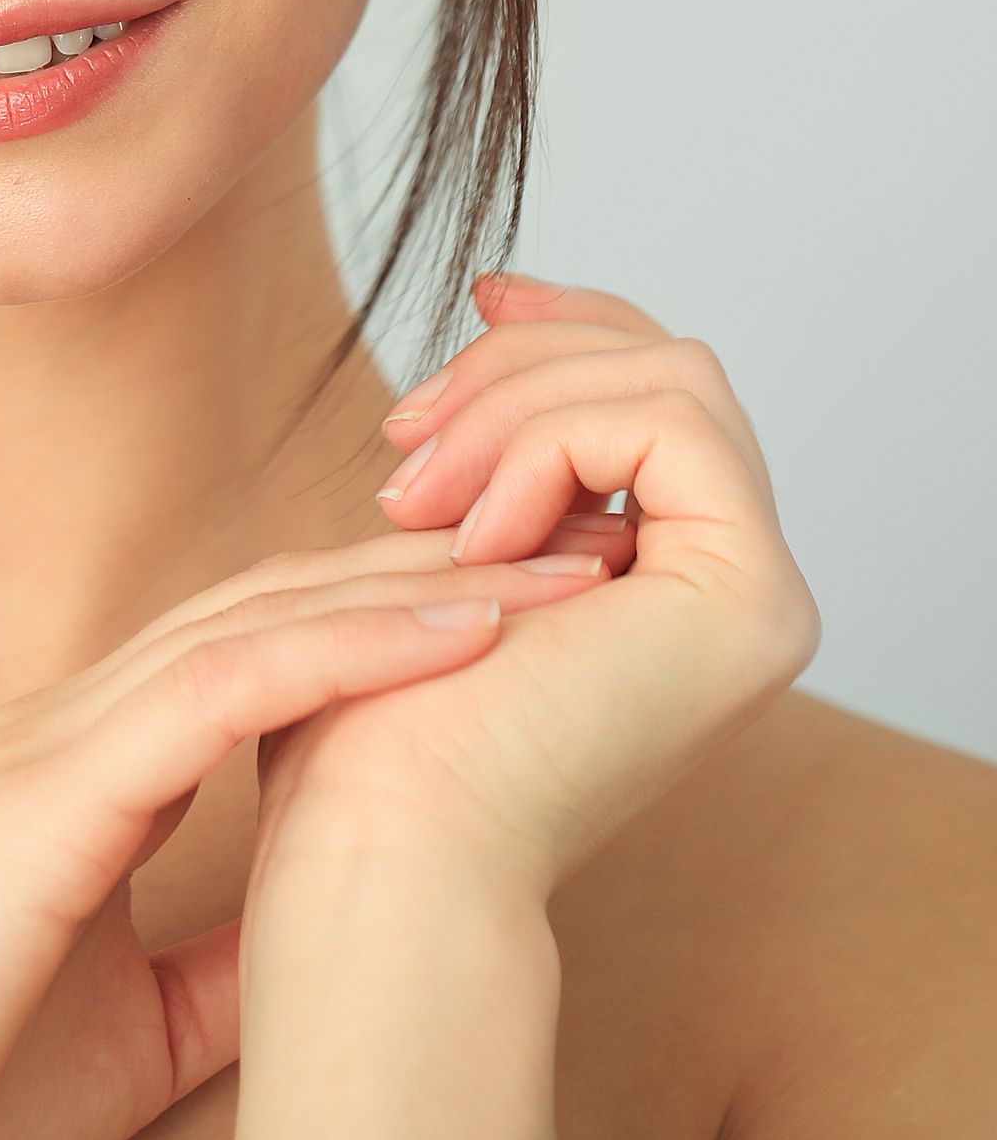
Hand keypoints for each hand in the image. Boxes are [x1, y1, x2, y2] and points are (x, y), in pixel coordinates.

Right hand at [0, 532, 610, 1139]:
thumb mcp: (131, 1020)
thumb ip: (220, 948)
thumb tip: (335, 918)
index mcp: (84, 763)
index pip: (263, 651)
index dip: (390, 619)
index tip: (518, 607)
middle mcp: (70, 719)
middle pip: (278, 601)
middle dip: (426, 563)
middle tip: (564, 535)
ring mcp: (51, 739)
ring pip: (263, 617)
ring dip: (416, 581)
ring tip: (553, 558)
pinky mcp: (48, 791)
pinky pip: (226, 688)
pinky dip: (350, 649)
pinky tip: (461, 631)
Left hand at [247, 273, 821, 913]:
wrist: (383, 843)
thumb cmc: (378, 723)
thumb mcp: (443, 536)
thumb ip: (503, 440)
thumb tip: (505, 304)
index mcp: (674, 577)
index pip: (659, 385)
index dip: (574, 323)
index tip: (480, 296)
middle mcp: (737, 587)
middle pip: (667, 363)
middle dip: (521, 365)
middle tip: (406, 434)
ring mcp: (760, 597)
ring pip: (670, 374)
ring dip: (518, 405)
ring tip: (419, 500)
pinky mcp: (754, 599)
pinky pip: (665, 423)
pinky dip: (549, 446)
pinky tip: (474, 539)